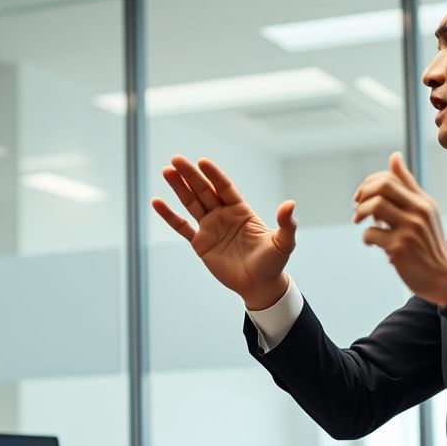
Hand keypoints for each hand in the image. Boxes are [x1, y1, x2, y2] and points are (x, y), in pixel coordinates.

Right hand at [151, 155, 295, 310]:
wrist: (259, 285)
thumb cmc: (273, 263)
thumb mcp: (283, 243)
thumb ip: (286, 224)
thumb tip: (290, 204)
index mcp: (241, 211)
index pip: (225, 188)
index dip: (214, 175)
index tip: (202, 162)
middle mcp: (223, 215)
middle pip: (204, 191)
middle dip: (191, 175)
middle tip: (176, 160)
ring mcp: (210, 228)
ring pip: (191, 203)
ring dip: (179, 188)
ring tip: (166, 171)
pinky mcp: (200, 244)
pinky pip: (181, 227)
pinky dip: (169, 215)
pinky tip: (156, 202)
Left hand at [353, 153, 446, 306]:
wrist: (443, 277)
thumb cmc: (429, 244)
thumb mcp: (424, 211)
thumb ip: (408, 185)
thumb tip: (394, 156)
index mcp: (423, 201)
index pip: (391, 177)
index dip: (369, 183)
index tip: (362, 196)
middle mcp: (418, 211)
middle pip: (383, 186)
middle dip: (362, 194)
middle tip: (357, 207)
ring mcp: (409, 229)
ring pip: (375, 206)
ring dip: (360, 214)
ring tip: (361, 223)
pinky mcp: (399, 248)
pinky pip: (371, 234)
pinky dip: (366, 238)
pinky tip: (372, 243)